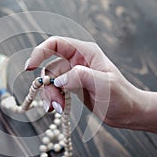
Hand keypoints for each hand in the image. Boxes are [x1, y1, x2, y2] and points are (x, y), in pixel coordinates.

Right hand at [25, 36, 144, 127]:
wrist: (127, 112)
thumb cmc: (121, 96)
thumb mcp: (104, 85)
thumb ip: (81, 77)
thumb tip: (59, 80)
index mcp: (85, 52)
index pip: (56, 44)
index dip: (40, 51)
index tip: (30, 67)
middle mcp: (77, 60)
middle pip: (50, 67)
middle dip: (48, 85)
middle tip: (54, 103)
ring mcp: (73, 74)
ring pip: (51, 81)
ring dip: (50, 95)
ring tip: (57, 108)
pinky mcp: (72, 86)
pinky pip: (55, 89)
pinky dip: (52, 99)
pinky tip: (56, 109)